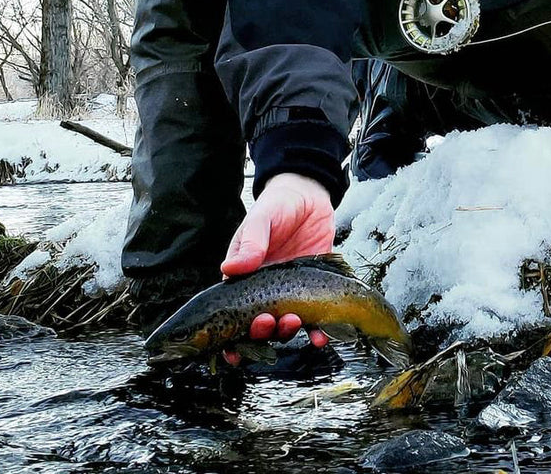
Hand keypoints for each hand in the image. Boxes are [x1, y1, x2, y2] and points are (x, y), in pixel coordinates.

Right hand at [220, 172, 334, 363]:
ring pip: (285, 326)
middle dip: (261, 333)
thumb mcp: (261, 220)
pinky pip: (315, 319)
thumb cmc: (277, 206)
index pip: (231, 317)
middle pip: (258, 326)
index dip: (228, 340)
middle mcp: (264, 293)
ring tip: (295, 322)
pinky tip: (322, 336)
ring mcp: (290, 294)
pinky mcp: (314, 291)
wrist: (310, 197)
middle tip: (268, 322)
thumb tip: (228, 269)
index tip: (232, 351)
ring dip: (287, 332)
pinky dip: (318, 332)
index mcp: (243, 280)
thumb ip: (250, 243)